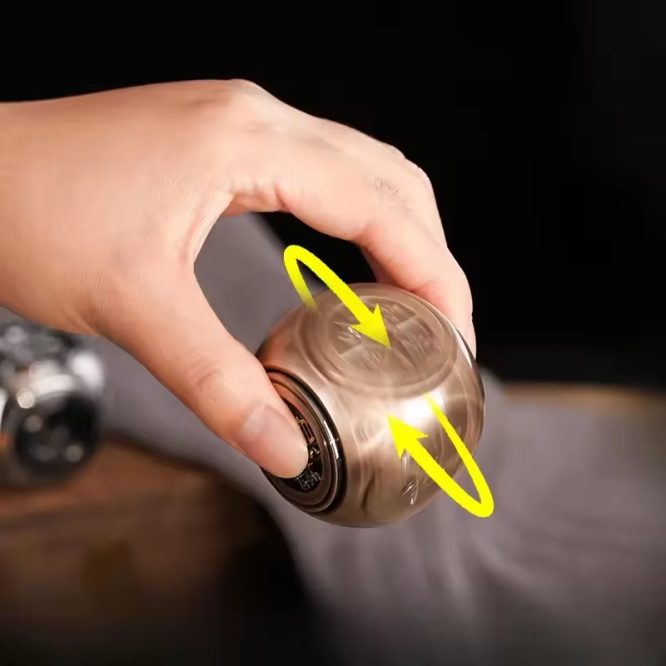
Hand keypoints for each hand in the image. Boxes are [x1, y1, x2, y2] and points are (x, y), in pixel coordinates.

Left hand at [0, 81, 473, 477]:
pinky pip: (318, 170)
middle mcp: (257, 117)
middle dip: (430, 248)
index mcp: (248, 142)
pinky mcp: (221, 140)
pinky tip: (350, 262)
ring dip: (397, 229)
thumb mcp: (134, 306)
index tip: (457, 327)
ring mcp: (239, 122)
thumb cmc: (29, 214)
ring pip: (359, 165)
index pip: (380, 202)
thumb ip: (218, 383)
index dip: (433, 269)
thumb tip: (283, 448)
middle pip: (388, 174)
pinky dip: (354, 218)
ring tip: (410, 298)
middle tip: (442, 321)